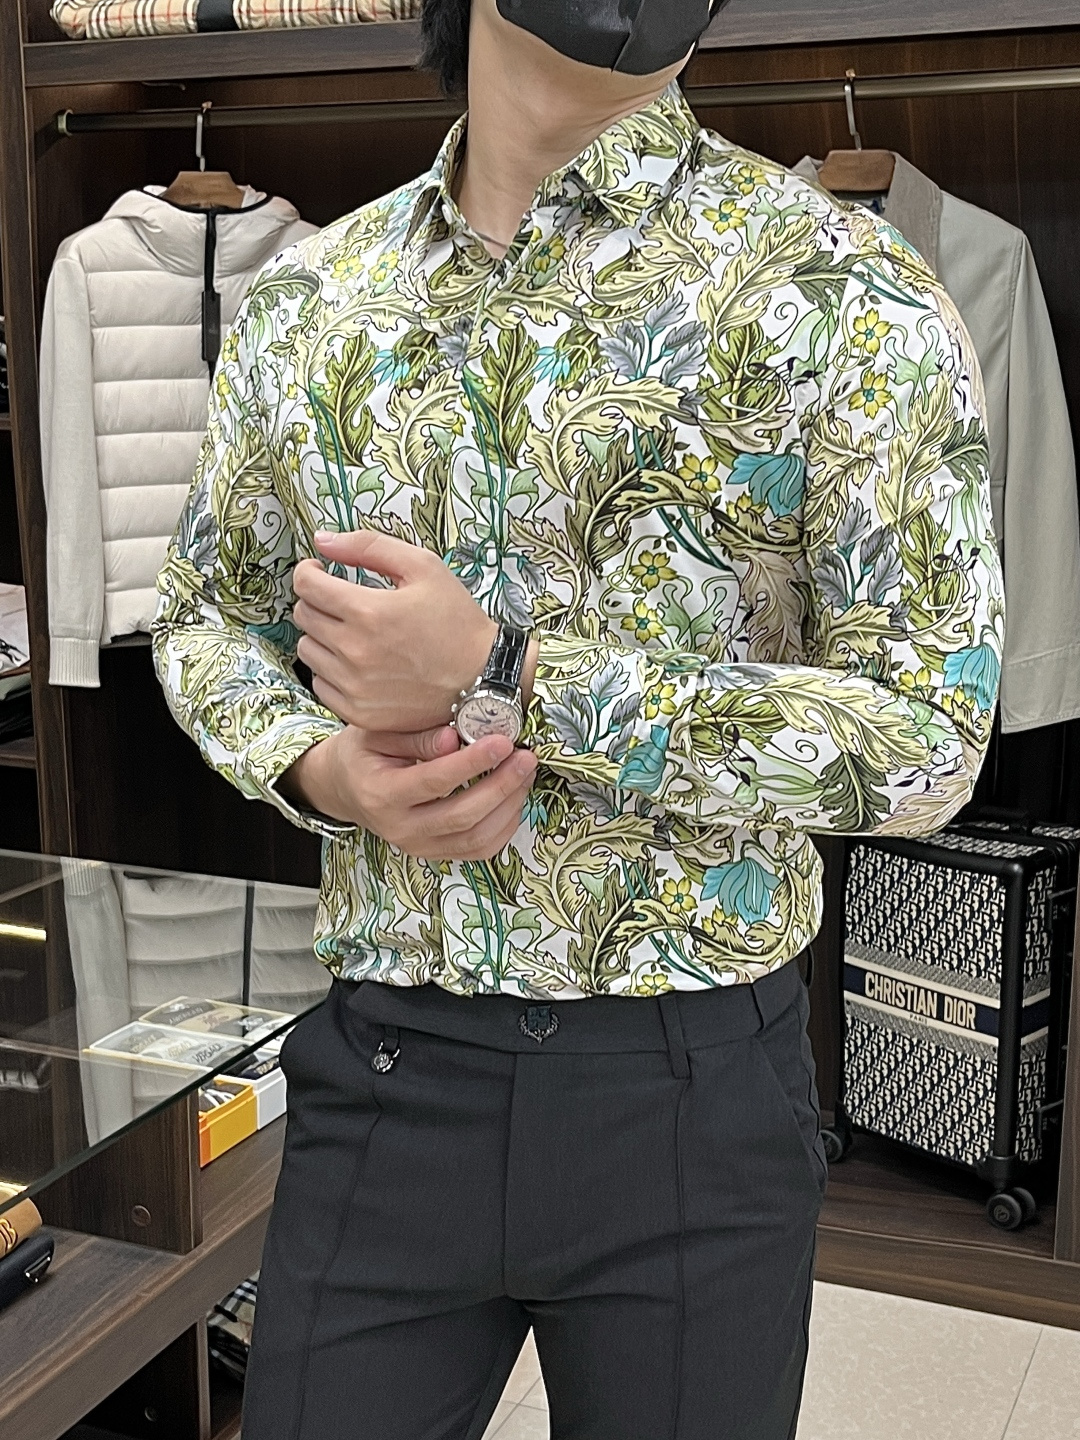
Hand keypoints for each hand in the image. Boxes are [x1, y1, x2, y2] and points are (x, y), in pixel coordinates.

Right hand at [279, 725, 537, 861]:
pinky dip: (504, 827)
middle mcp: (401, 828)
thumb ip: (417, 738)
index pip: (434, 781)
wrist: (346, 789)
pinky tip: (514, 798)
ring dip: (508, 806)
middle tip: (525, 758)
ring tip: (525, 773)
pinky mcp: (435, 853)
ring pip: (475, 837)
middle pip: (462, 815)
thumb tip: (455, 737)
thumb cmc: (363, 755)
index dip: (472, 763)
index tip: (502, 742)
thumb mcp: (377, 735)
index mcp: (381, 794)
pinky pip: (479, 850)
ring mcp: (419, 846)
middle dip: (501, 786)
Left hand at [293, 530, 497, 733]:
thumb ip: (368, 547)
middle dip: (318, 600)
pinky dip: (331, 670)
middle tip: (343, 601)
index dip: (308, 572)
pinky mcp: (359, 712)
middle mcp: (355, 651)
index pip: (306, 585)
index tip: (319, 572)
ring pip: (307, 650)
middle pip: (304, 616)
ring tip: (352, 633)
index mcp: (368, 612)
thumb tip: (322, 540)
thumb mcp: (423, 567)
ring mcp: (355, 686)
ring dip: (322, 636)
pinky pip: (320, 684)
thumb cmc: (456, 620)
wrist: (483, 678)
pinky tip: (357, 662)